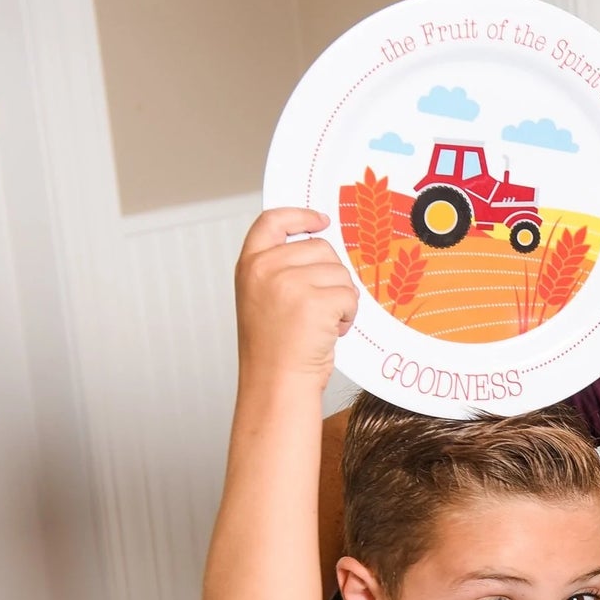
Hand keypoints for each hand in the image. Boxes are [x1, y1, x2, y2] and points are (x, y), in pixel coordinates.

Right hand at [235, 208, 357, 390]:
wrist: (276, 383)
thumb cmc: (275, 350)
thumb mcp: (264, 299)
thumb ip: (281, 270)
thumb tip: (320, 249)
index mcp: (250, 265)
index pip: (273, 221)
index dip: (300, 216)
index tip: (320, 221)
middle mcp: (266, 269)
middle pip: (320, 248)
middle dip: (331, 277)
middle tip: (320, 309)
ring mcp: (289, 283)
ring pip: (340, 273)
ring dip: (341, 300)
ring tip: (323, 324)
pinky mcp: (314, 302)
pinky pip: (349, 296)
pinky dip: (348, 316)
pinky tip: (331, 332)